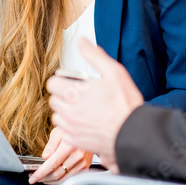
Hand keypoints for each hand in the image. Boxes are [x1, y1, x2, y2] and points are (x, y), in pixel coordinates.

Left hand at [28, 127, 92, 183]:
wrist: (88, 130)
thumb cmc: (71, 129)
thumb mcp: (58, 131)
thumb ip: (51, 145)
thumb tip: (45, 157)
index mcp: (70, 146)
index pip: (52, 164)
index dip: (40, 173)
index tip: (32, 179)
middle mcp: (78, 156)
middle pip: (57, 174)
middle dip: (43, 178)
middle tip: (35, 176)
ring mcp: (83, 163)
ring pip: (63, 179)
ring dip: (51, 181)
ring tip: (43, 177)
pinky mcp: (86, 167)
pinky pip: (70, 178)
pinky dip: (60, 180)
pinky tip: (53, 176)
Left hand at [47, 39, 143, 171]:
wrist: (133, 133)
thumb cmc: (126, 105)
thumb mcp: (114, 72)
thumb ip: (94, 56)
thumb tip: (82, 42)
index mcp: (75, 93)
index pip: (52, 83)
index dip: (61, 81)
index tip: (70, 82)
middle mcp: (69, 111)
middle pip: (53, 100)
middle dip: (63, 96)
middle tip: (79, 95)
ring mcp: (71, 128)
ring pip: (57, 116)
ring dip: (65, 111)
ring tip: (82, 109)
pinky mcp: (76, 141)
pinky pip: (64, 132)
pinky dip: (71, 127)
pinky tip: (85, 123)